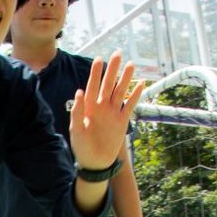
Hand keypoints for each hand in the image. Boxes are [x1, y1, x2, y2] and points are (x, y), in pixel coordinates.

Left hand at [69, 51, 145, 172]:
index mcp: (89, 107)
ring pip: (120, 92)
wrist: (95, 163)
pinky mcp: (122, 121)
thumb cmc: (82, 147)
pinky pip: (130, 105)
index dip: (96, 73)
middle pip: (108, 84)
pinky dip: (135, 95)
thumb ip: (77, 111)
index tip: (99, 59)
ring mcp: (113, 112)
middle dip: (113, 69)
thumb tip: (79, 92)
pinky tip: (140, 83)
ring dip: (125, 79)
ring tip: (131, 65)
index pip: (93, 86)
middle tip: (118, 53)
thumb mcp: (76, 130)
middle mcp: (101, 107)